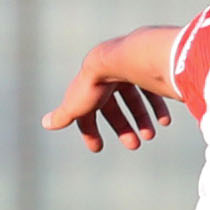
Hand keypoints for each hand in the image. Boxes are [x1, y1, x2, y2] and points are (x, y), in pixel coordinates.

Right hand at [44, 64, 174, 151]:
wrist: (120, 61)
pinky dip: (158, 107)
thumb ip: (64, 115)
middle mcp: (108, 77)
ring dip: (142, 120)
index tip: (97, 148)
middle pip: (116, 107)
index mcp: (88, 86)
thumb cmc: (95, 86)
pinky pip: (152, 90)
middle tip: (134, 146)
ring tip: (150, 136)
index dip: (90, 130)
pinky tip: (164, 121)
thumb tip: (45, 124)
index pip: (87, 112)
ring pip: (135, 100)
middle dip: (124, 128)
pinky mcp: (146, 70)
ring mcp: (128, 72)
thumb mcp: (77, 105)